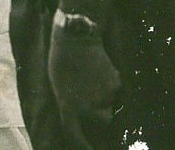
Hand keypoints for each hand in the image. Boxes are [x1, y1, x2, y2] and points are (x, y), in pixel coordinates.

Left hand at [48, 25, 121, 149]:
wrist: (75, 35)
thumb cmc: (61, 60)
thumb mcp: (58, 86)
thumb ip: (70, 106)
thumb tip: (83, 120)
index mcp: (69, 107)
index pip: (75, 137)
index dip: (83, 147)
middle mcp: (88, 107)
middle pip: (102, 121)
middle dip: (100, 115)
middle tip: (90, 95)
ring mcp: (104, 96)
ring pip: (110, 106)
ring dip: (105, 99)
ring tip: (92, 78)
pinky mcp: (115, 84)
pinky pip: (115, 91)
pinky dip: (110, 85)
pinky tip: (100, 70)